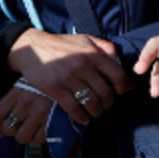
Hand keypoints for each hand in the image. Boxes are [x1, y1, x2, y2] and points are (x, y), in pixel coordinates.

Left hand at [0, 82, 52, 144]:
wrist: (75, 75)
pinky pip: (38, 139)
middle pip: (8, 128)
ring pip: (22, 137)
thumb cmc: (51, 78)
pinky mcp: (52, 120)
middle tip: (20, 128)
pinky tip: (43, 130)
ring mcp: (39, 112)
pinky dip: (39, 138)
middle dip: (13, 131)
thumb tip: (7, 115)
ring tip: (32, 130)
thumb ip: (18, 94)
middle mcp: (26, 102)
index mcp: (18, 90)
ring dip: (25, 136)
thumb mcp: (31, 79)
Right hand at [7, 29, 132, 124]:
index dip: (124, 86)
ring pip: (91, 102)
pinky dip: (81, 117)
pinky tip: (83, 118)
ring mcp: (69, 78)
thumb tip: (118, 59)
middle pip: (105, 92)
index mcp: (93, 54)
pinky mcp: (55, 88)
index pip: (117, 74)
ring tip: (96, 112)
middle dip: (109, 103)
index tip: (124, 92)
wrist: (33, 48)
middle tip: (107, 105)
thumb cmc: (61, 44)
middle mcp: (83, 66)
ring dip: (97, 111)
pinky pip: (74, 108)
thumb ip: (104, 46)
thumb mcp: (85, 39)